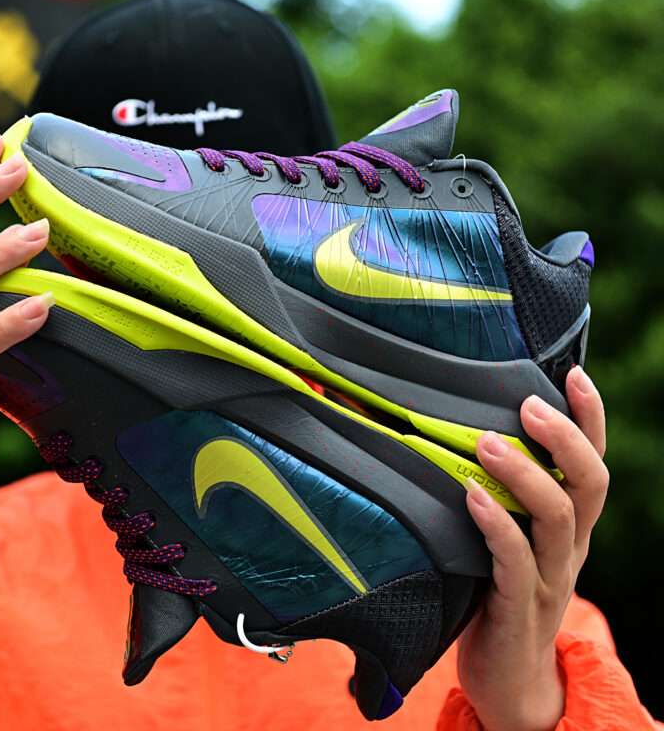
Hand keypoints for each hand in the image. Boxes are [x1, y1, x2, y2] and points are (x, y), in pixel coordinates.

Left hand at [458, 367, 608, 730]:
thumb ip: (501, 495)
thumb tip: (460, 433)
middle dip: (566, 437)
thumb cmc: (500, 592)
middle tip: (528, 403)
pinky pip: (516, 560)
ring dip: (525, 474)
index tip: (575, 374)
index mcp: (571, 526)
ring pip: (558, 518)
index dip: (591, 419)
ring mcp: (549, 577)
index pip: (592, 463)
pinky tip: (472, 495)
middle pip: (590, 484)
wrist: (509, 678)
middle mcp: (569, 547)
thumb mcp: (511, 538)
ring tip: (486, 442)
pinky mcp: (520, 606)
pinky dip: (497, 524)